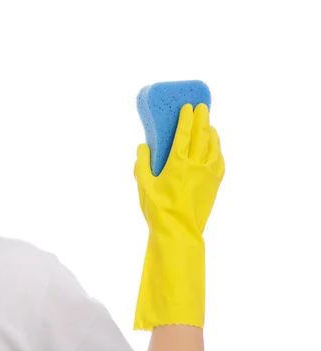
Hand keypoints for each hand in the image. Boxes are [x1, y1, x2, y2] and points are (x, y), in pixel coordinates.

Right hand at [133, 103, 224, 329]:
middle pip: (202, 136)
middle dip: (202, 119)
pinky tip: (215, 150)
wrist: (178, 232)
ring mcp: (208, 175)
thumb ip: (141, 163)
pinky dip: (218, 152)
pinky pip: (219, 162)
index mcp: (177, 163)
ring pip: (214, 147)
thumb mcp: (143, 185)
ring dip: (212, 133)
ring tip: (210, 125)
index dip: (186, 119)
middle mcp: (196, 165)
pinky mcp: (214, 185)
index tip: (187, 107)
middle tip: (202, 107)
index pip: (184, 134)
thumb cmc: (158, 209)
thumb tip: (143, 147)